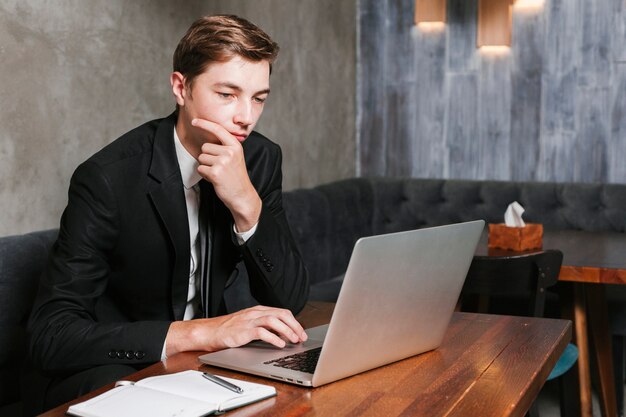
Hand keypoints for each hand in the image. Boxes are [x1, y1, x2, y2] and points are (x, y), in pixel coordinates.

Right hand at [165, 306, 307, 355]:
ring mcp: (249, 320)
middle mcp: (255, 313)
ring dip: (287, 331)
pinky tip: (280, 344)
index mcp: (258, 310)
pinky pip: (262, 332)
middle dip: (294, 326)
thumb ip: (265, 326)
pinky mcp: (243, 330)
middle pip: (281, 315)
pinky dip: (273, 338)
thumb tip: (283, 334)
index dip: (294, 322)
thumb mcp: (249, 324)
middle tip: (301, 337)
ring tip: (294, 340)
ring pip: (274, 320)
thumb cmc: (229, 330)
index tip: (301, 332)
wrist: (210, 331)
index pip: (282, 312)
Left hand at [191, 118, 261, 231]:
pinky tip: (215, 179)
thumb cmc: (236, 176)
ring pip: (201, 158)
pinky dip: (205, 175)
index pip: (218, 129)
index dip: (204, 124)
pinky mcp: (216, 173)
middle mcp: (230, 152)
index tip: (194, 121)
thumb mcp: (235, 157)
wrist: (242, 194)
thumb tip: (209, 137)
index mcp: (235, 146)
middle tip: (219, 167)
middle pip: (205, 147)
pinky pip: (200, 169)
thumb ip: (225, 146)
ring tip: (218, 173)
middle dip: (207, 157)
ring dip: (206, 166)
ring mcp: (223, 162)